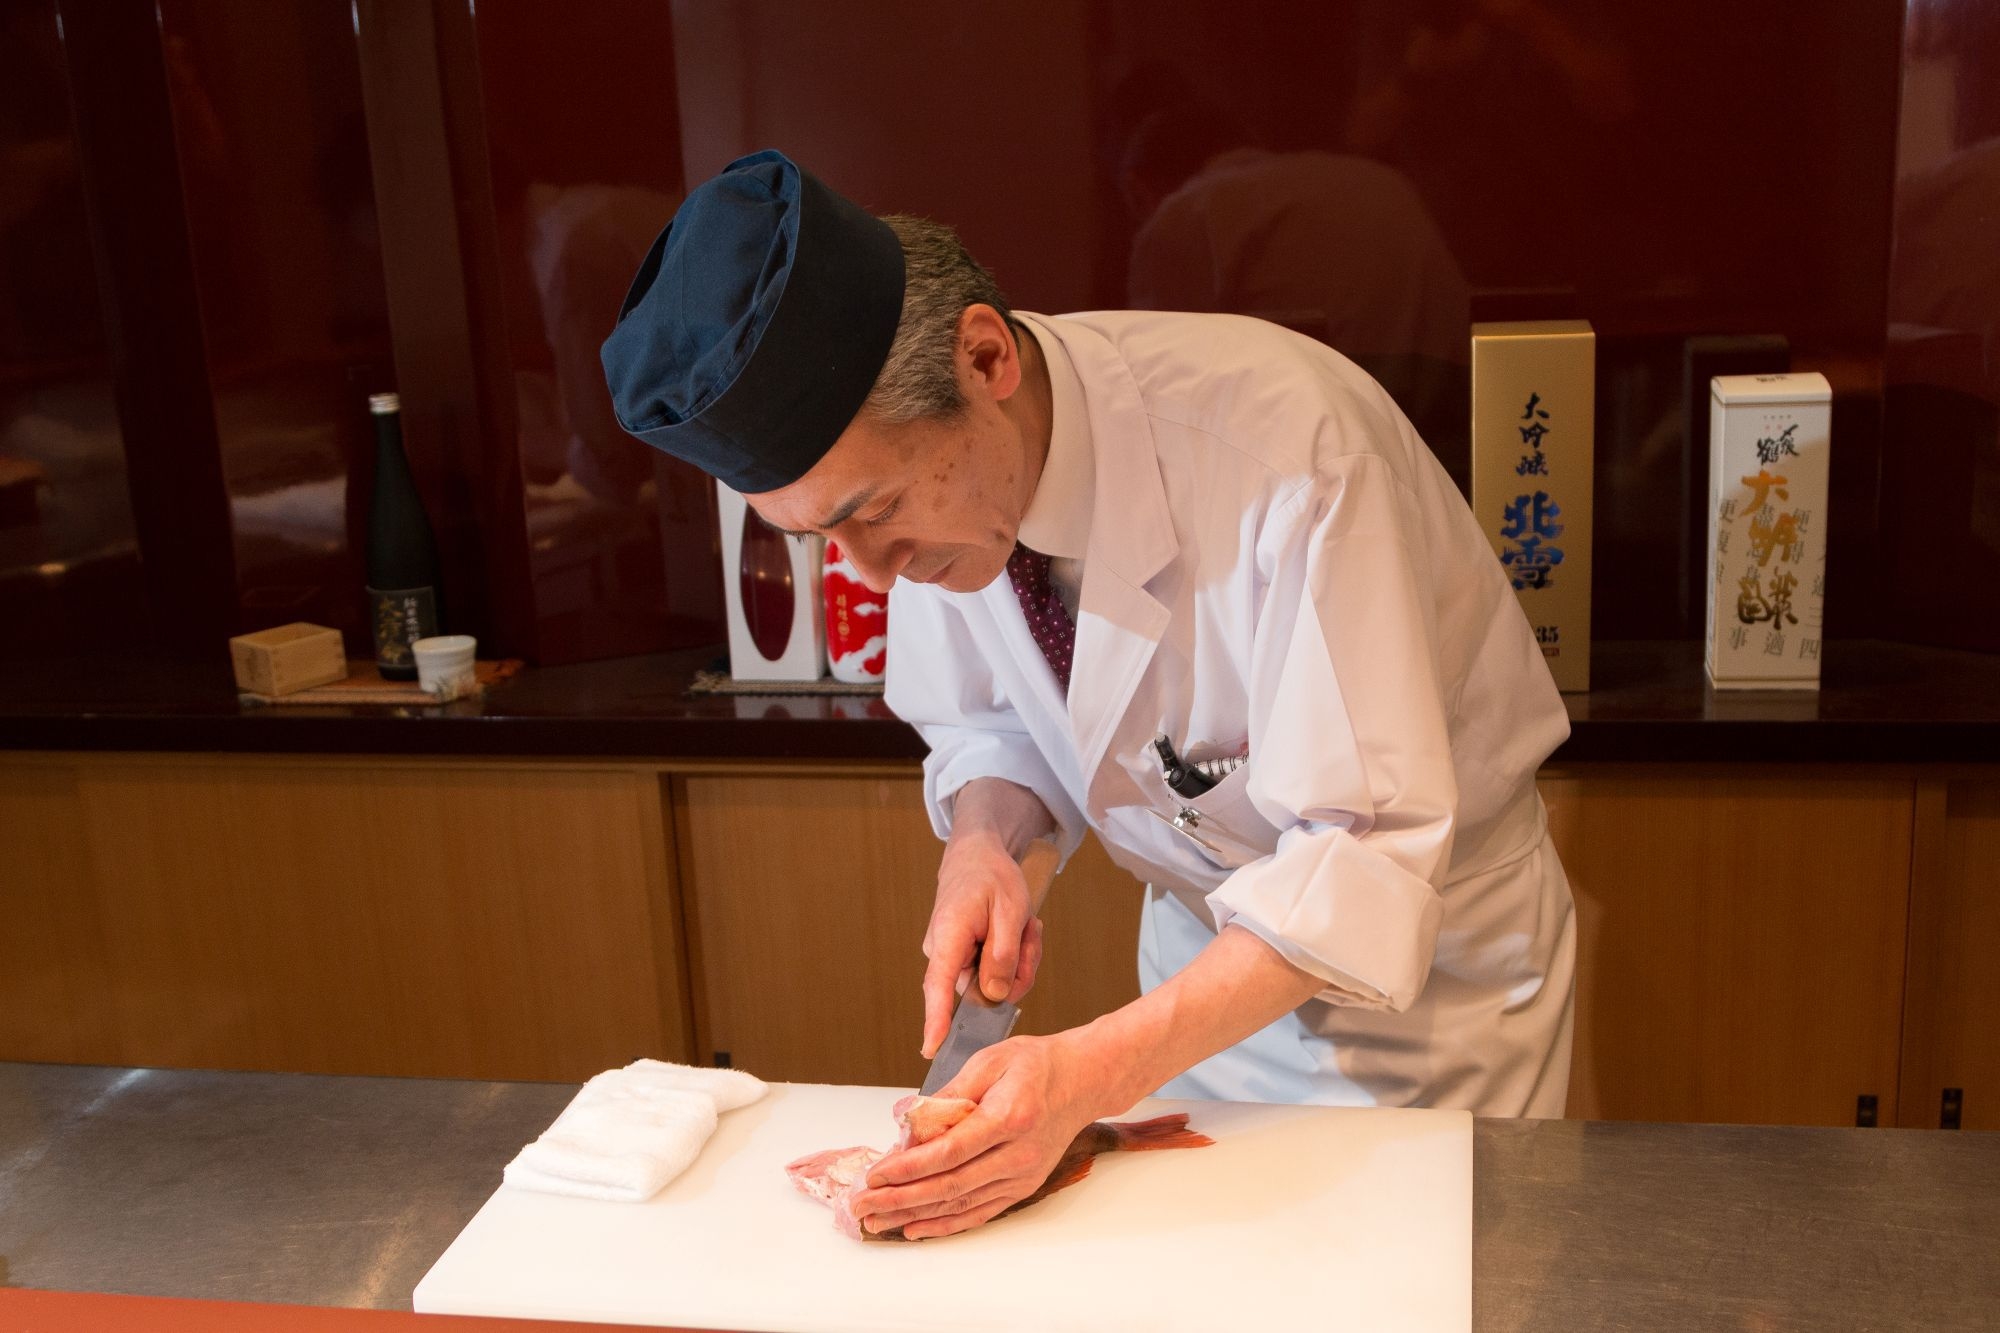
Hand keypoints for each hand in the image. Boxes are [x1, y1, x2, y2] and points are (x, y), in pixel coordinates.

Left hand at [848, 1032, 1102, 1239]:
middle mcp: (1018, 1154)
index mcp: (1009, 1117)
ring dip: (915, 1215)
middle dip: (900, 1199)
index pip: (950, 1151)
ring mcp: (1023, 1175)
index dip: (909, 1167)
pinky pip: (979, 1212)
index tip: (876, 1173)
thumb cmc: (1035, 1064)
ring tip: (877, 1221)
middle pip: (950, 1185)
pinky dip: (945, 1223)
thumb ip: (948, 1093)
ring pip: (961, 1204)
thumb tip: (910, 1122)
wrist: (1083, 1079)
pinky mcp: (1023, 1186)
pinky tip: (915, 1228)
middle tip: (862, 1205)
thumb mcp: (988, 1061)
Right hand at [921, 835, 1044, 1058]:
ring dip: (1019, 957)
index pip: (938, 986)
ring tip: (1023, 925)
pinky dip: (1013, 954)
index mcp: (948, 936)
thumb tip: (994, 996)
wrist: (977, 856)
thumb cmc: (992, 877)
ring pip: (994, 981)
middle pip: (984, 989)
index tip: (931, 1049)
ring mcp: (952, 957)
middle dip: (1018, 968)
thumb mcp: (1011, 911)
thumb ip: (1004, 957)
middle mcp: (942, 951)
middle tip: (1030, 932)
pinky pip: (994, 972)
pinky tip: (1017, 929)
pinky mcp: (962, 959)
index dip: (936, 1020)